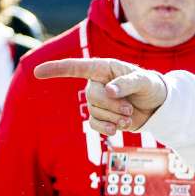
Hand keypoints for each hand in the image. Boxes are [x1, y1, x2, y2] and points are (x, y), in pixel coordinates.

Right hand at [35, 58, 167, 134]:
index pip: (77, 67)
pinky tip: (118, 128)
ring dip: (115, 117)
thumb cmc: (150, 86)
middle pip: (92, 97)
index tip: (37, 72)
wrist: (157, 106)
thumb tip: (109, 90)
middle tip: (130, 108)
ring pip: (95, 113)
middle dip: (113, 105)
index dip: (57, 69)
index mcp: (104, 68)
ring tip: (130, 114)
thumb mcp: (144, 81)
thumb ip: (128, 83)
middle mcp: (96, 83)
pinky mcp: (102, 116)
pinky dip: (107, 128)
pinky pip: (94, 125)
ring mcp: (97, 101)